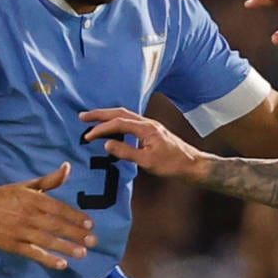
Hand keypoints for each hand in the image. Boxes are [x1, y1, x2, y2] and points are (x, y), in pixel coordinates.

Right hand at [0, 163, 95, 270]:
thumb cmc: (5, 196)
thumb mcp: (28, 186)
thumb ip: (50, 180)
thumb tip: (68, 166)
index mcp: (33, 199)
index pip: (59, 209)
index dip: (75, 216)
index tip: (90, 224)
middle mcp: (28, 215)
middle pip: (56, 225)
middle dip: (76, 234)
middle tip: (94, 241)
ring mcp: (20, 231)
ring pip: (47, 240)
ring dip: (66, 247)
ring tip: (83, 253)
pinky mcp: (12, 244)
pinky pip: (33, 253)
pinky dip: (47, 259)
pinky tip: (62, 264)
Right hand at [80, 107, 209, 181]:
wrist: (194, 165)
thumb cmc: (173, 164)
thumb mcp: (147, 161)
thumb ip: (126, 152)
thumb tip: (107, 144)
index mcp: (146, 128)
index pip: (118, 123)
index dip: (101, 128)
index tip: (88, 136)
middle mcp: (148, 123)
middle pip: (120, 113)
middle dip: (100, 114)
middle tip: (83, 116)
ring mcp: (151, 126)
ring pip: (126, 115)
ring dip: (109, 116)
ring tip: (93, 119)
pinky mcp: (153, 131)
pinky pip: (131, 121)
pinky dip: (118, 121)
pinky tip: (114, 127)